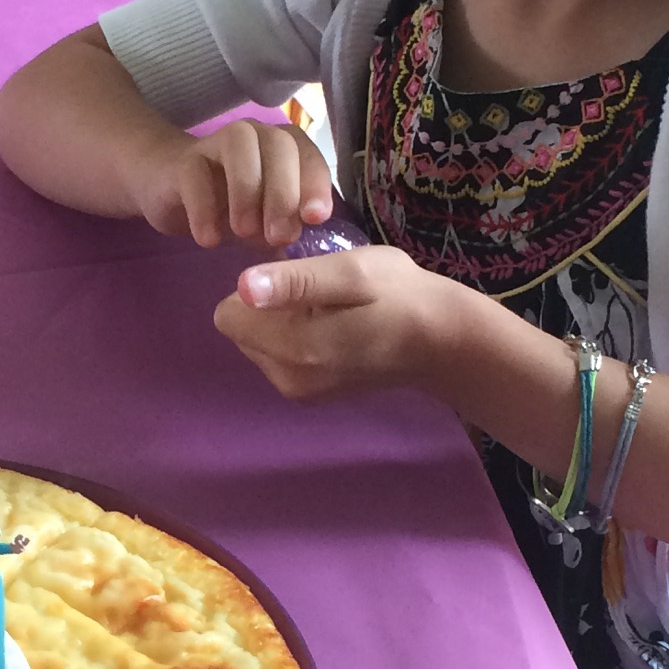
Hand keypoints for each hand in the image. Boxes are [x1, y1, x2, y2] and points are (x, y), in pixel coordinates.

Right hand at [143, 119, 334, 251]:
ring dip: (246, 189)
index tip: (315, 218)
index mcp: (285, 149)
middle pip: (278, 144)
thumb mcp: (267, 224)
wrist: (176, 194)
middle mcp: (256, 136)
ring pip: (239, 143)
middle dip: (283, 192)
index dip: (315, 184)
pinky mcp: (184, 160)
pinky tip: (209, 239)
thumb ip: (288, 232)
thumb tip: (310, 259)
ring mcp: (217, 143)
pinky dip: (204, 207)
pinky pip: (195, 172)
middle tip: (279, 236)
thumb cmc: (234, 209)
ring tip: (243, 232)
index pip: (309, 155)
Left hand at [214, 243, 457, 404]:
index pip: (228, 313)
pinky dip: (296, 341)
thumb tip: (243, 287)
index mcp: (290, 346)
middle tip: (319, 293)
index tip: (298, 279)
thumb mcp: (349, 272)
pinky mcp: (309, 396)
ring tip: (330, 310)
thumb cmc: (398, 295)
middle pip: (242, 330)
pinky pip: (279, 359)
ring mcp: (297, 391)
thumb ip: (294, 280)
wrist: (440, 341)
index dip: (257, 288)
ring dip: (283, 323)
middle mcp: (284, 377)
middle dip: (268, 307)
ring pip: (259, 344)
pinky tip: (334, 329)